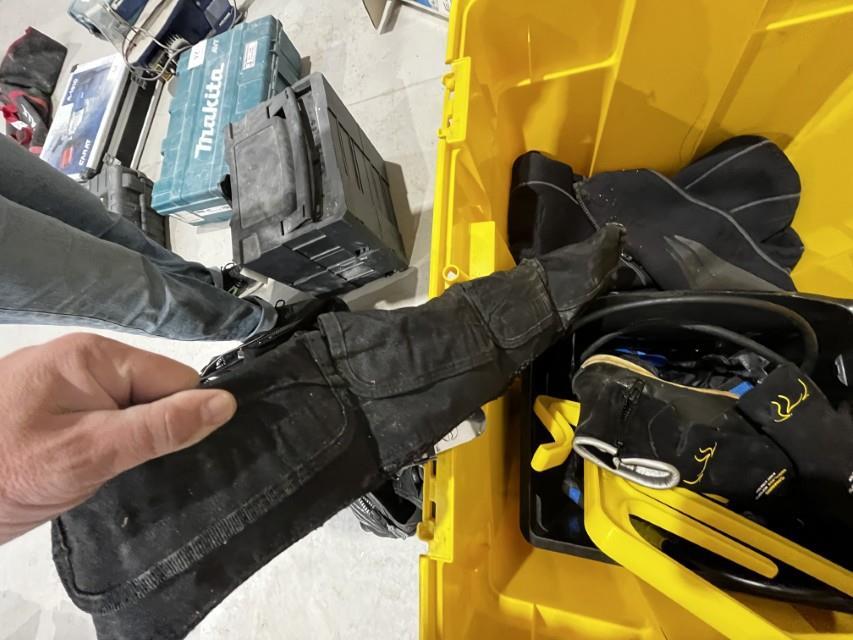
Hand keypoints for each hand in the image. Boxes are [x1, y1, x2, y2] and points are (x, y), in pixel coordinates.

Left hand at [0, 333, 236, 543]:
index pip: (176, 380)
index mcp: (94, 356)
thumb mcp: (90, 453)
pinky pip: (108, 427)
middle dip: (154, 436)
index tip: (172, 456)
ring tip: (111, 477)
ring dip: (132, 449)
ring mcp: (69, 391)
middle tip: (131, 471)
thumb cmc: (2, 471)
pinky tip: (98, 476)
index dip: (184, 419)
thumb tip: (224, 405)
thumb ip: (159, 428)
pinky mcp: (60, 418)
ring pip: (134, 415)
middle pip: (157, 395)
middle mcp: (85, 364)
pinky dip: (110, 455)